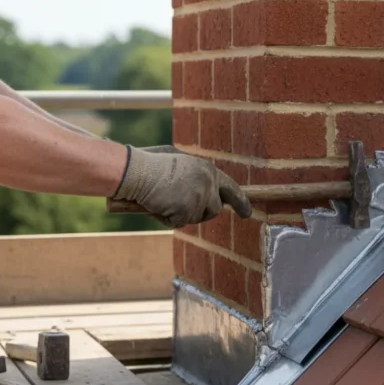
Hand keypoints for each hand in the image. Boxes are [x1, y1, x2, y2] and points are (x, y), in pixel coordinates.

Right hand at [113, 146, 251, 227]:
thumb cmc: (152, 164)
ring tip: (164, 199)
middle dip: (201, 212)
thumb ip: (196, 175)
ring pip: (196, 218)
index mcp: (208, 170)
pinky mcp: (187, 210)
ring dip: (182, 214)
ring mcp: (199, 197)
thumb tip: (204, 188)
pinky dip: (166, 218)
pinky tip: (157, 205)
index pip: (230, 188)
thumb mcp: (180, 162)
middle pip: (215, 209)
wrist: (136, 171)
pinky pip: (178, 222)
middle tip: (182, 207)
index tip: (247, 213)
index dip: (240, 201)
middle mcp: (208, 183)